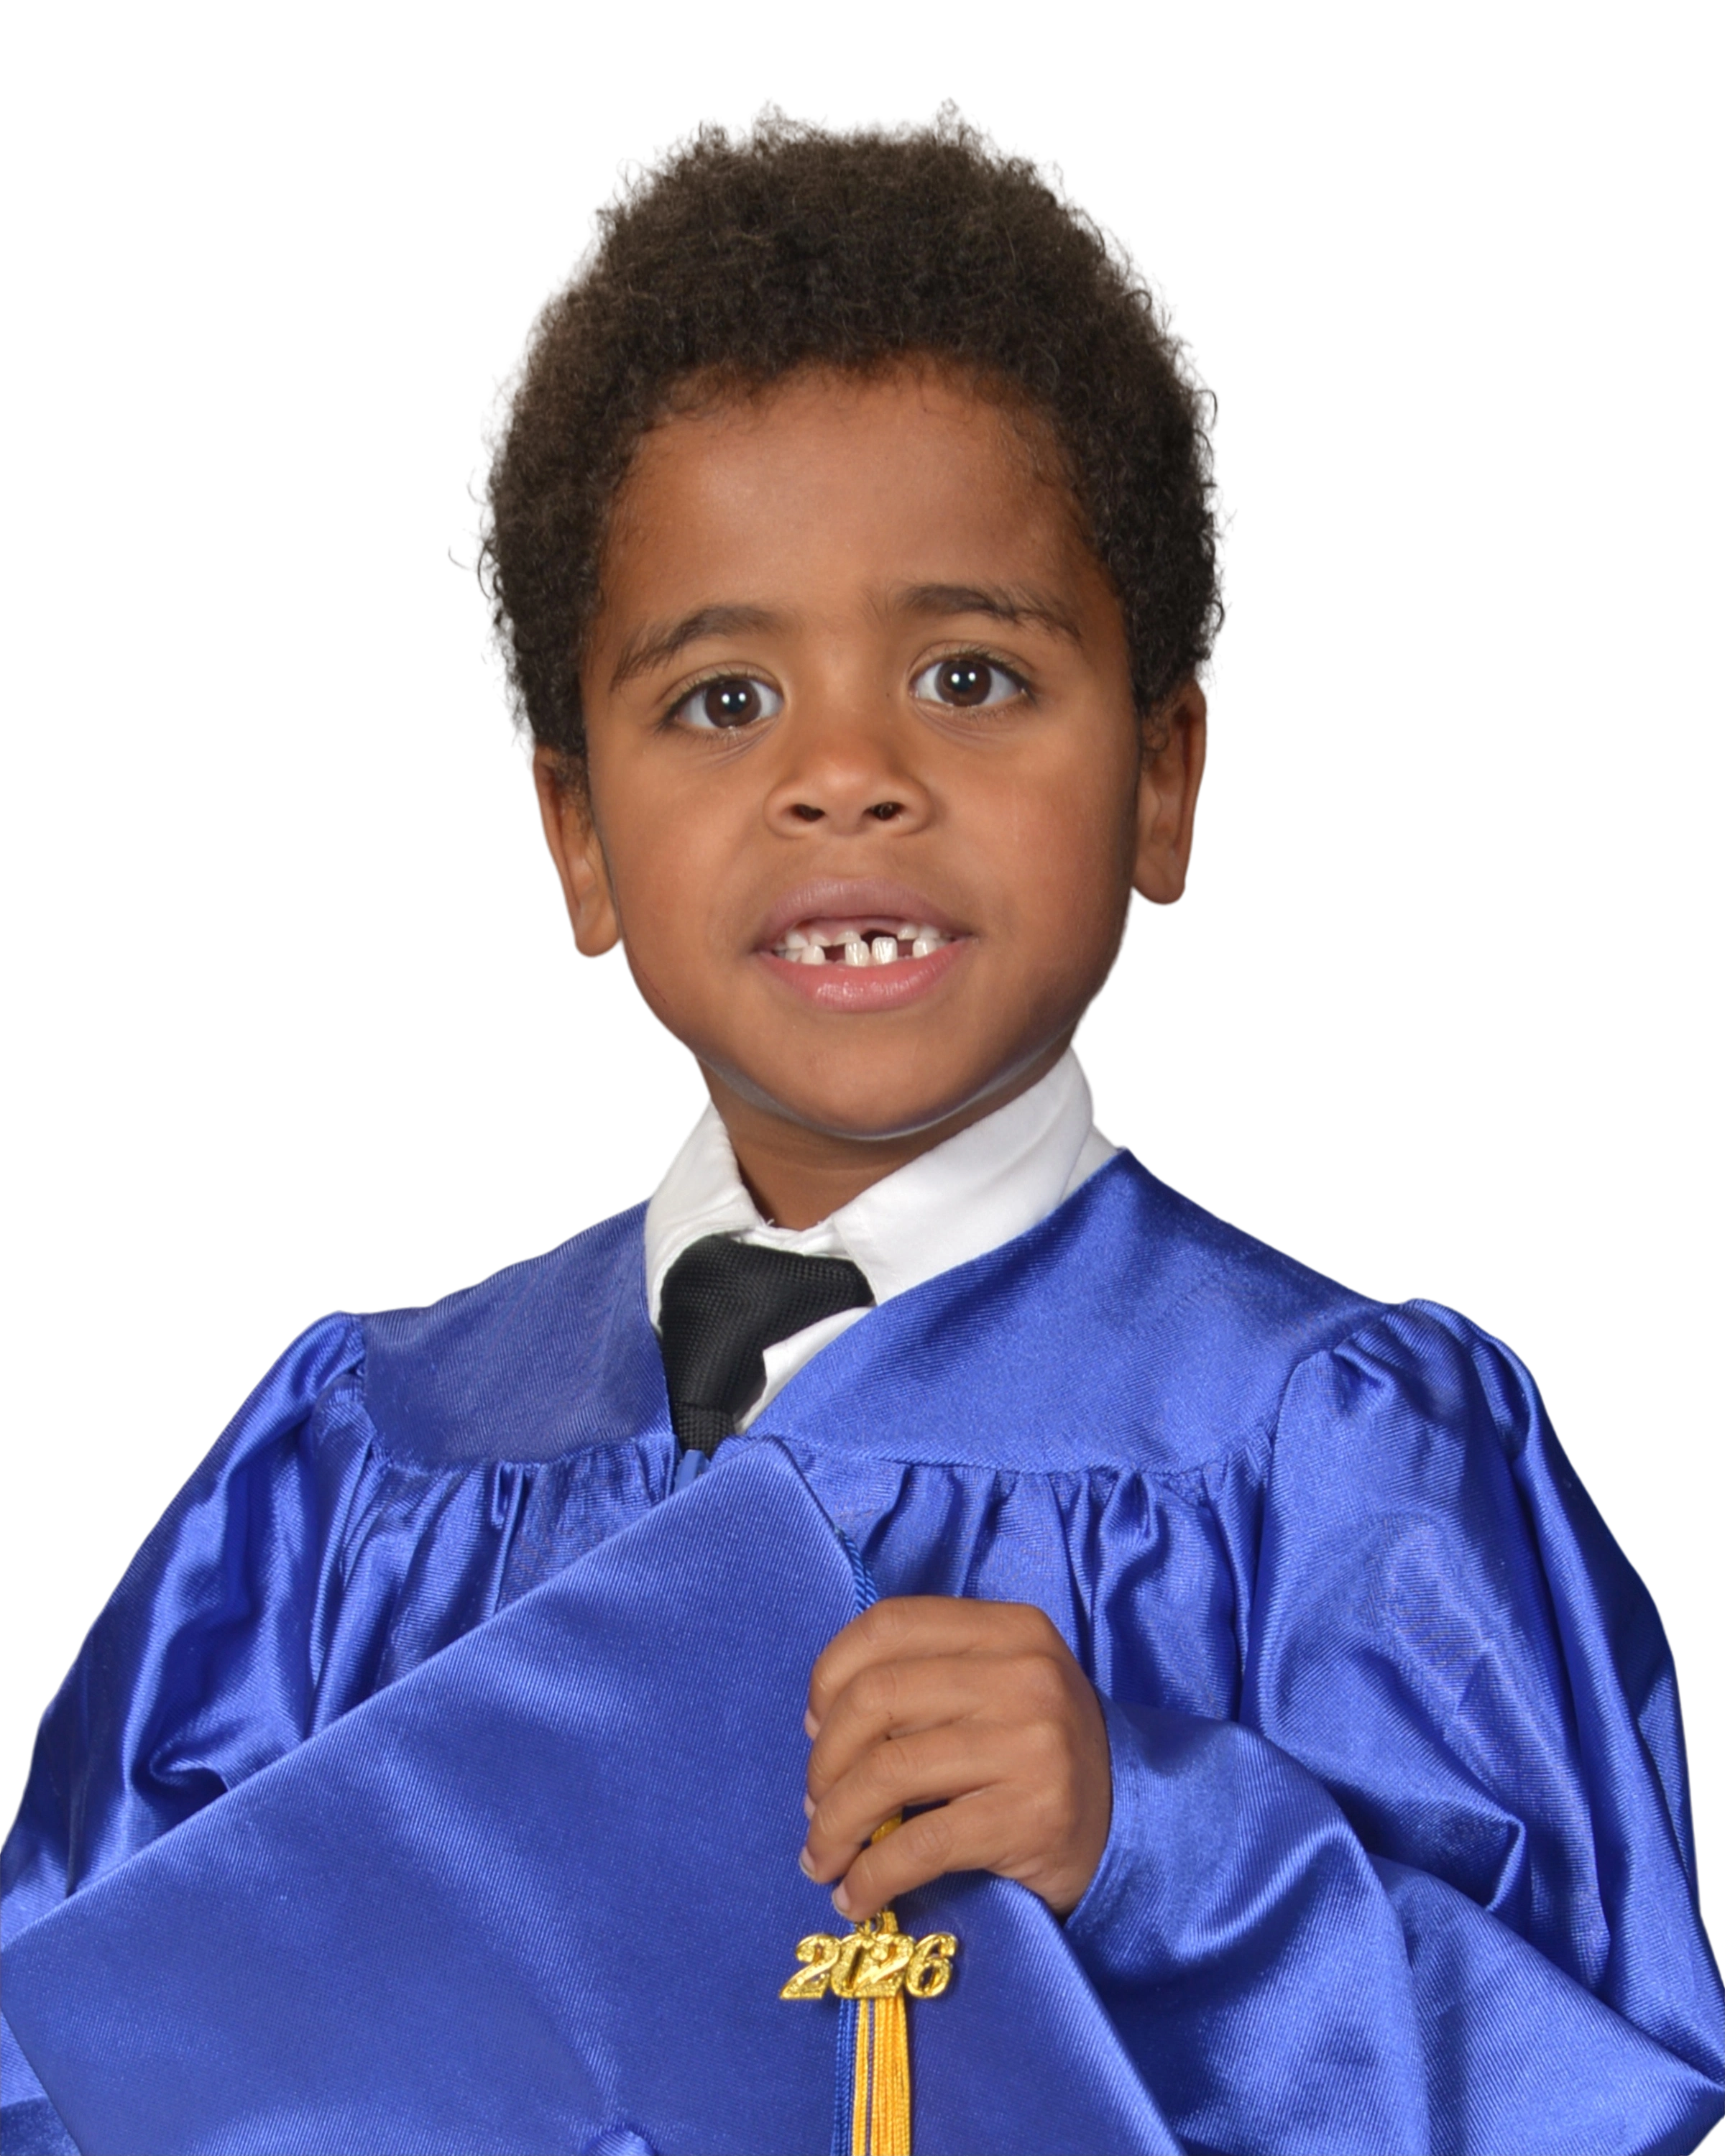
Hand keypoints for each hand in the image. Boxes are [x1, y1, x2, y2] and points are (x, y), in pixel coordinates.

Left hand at [798, 1596, 1111, 1922]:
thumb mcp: (999, 1686)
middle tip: (816, 1804)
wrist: (1133, 1821)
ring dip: (833, 1825)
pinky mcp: (1030, 1818)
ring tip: (822, 1857)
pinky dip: (870, 1876)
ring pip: (887, 1773)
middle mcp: (1023, 1675)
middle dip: (824, 1761)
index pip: (889, 1625)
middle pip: (876, 1699)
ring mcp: (1031, 1745)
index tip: (813, 1725)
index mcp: (1009, 1629)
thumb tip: (820, 1721)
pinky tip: (855, 1895)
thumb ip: (927, 1680)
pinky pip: (919, 1845)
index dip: (830, 1675)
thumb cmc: (1039, 1752)